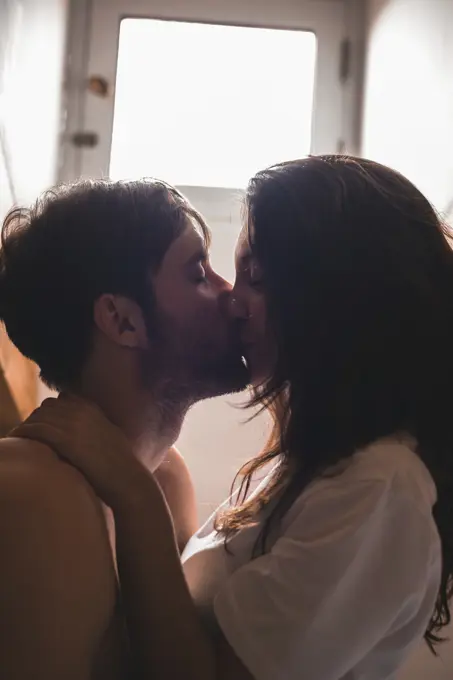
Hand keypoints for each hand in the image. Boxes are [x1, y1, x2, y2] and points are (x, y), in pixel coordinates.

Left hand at [12, 395, 154, 508]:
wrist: (128, 480)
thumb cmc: (122, 466)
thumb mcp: (113, 436)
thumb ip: (99, 426)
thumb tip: (87, 432)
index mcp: (94, 409)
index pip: (63, 399)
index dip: (52, 411)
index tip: (46, 425)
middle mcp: (83, 412)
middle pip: (48, 406)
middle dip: (37, 418)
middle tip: (31, 435)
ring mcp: (74, 424)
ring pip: (39, 416)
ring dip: (28, 427)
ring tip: (20, 439)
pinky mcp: (66, 440)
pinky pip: (36, 430)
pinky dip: (23, 433)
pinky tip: (15, 440)